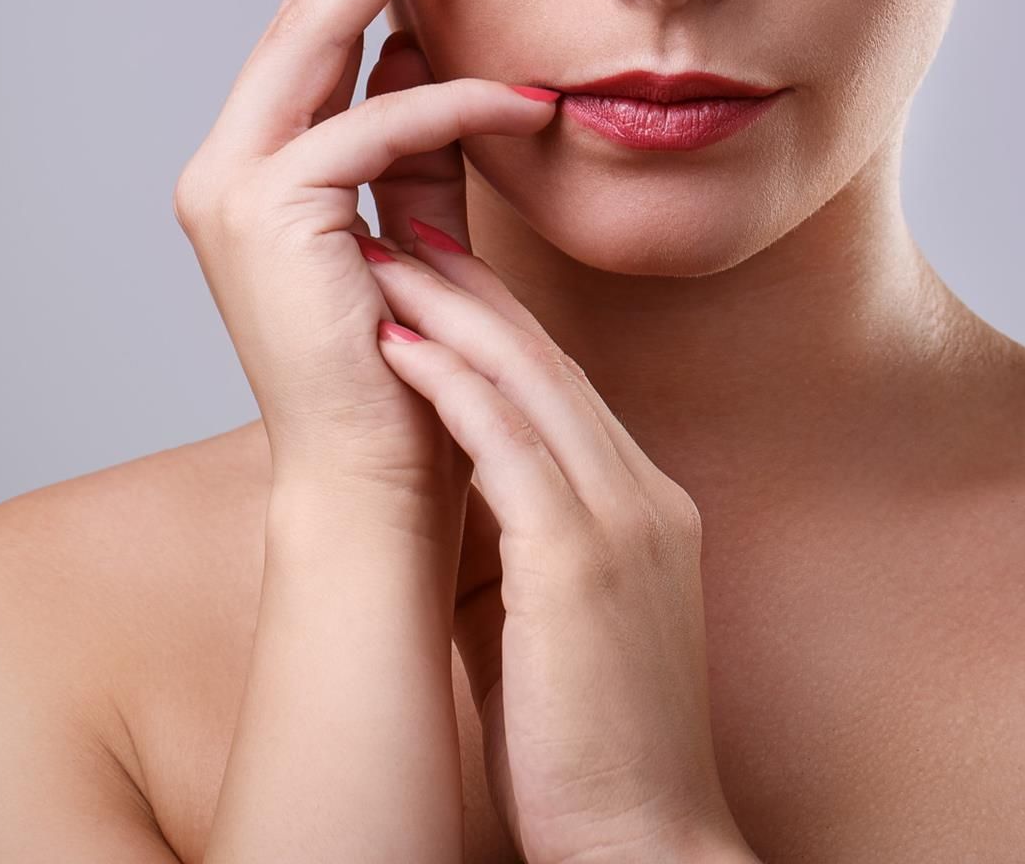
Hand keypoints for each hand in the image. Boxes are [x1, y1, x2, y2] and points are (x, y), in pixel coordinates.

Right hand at [172, 0, 560, 501]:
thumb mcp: (417, 223)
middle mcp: (226, 165)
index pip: (307, 27)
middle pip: (297, 5)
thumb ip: (415, 140)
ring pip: (315, 38)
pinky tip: (522, 97)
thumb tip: (432, 44)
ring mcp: (232, 187)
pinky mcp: (266, 215)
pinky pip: (370, 127)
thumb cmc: (402, 367)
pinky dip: (449, 104)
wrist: (372, 484)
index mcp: (256, 165)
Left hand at [357, 239, 754, 861]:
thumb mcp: (560, 616)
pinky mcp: (583, 566)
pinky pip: (510, 448)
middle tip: (398, 222)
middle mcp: (642, 495)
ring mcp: (621, 524)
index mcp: (639, 507)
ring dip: (448, 309)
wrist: (645, 842)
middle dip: (468, 284)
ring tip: (380, 253)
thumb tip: (456, 501)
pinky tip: (397, 344)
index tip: (429, 268)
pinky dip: (453, 387)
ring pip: (528, 380)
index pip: (559, 384)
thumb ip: (526, 544)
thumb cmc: (586, 742)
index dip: (493, 317)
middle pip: (545, 357)